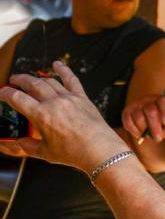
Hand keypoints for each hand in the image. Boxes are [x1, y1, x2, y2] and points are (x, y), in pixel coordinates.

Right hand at [0, 61, 127, 173]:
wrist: (100, 150)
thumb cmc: (74, 153)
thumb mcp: (45, 153)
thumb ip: (29, 146)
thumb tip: (20, 143)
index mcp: (41, 115)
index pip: (17, 98)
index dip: (5, 93)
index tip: (1, 93)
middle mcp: (54, 103)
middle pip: (31, 84)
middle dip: (19, 80)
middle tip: (13, 81)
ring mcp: (69, 98)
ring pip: (49, 81)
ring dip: (36, 78)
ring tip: (30, 79)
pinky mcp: (82, 98)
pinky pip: (72, 80)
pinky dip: (64, 70)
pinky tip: (57, 64)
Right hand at [122, 94, 164, 142]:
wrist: (146, 116)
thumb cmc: (159, 122)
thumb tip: (157, 135)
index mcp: (162, 100)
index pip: (164, 102)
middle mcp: (149, 100)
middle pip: (151, 111)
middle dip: (155, 127)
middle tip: (157, 137)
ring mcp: (136, 104)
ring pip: (139, 118)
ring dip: (144, 130)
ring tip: (147, 134)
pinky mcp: (126, 112)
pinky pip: (128, 123)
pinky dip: (134, 131)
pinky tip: (140, 133)